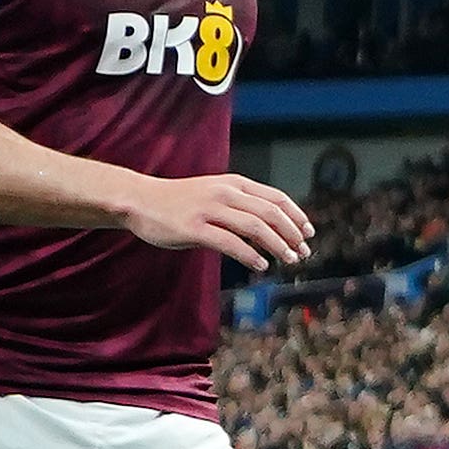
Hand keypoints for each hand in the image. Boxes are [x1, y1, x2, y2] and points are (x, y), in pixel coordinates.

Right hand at [125, 171, 315, 270]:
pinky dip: (251, 255)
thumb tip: (270, 227)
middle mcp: (224, 193)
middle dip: (292, 234)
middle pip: (270, 213)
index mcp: (233, 183)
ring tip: (289, 260)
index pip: (276, 198)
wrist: (139, 200)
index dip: (296, 215)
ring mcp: (209, 210)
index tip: (309, 232)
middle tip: (304, 251)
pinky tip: (261, 265)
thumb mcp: (214, 193)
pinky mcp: (194, 228)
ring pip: (255, 227)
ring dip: (277, 246)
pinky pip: (230, 243)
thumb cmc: (179, 201)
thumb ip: (240, 205)